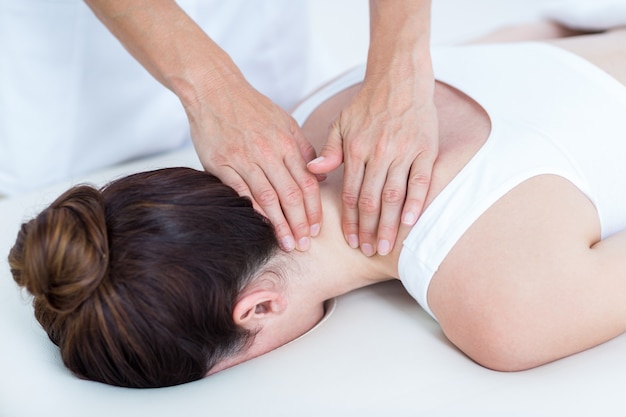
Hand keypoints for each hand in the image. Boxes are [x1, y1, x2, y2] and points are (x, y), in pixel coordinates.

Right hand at [189, 78, 321, 251]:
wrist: (214, 91)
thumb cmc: (251, 108)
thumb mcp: (285, 122)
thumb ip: (303, 150)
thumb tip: (320, 177)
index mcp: (286, 143)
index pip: (307, 183)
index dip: (314, 209)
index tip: (317, 229)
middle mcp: (268, 152)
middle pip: (290, 194)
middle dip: (300, 223)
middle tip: (305, 244)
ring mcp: (244, 158)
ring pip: (268, 197)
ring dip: (280, 224)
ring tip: (287, 244)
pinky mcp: (221, 163)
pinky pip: (240, 191)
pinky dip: (253, 210)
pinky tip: (261, 226)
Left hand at [308, 72, 437, 255]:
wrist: (399, 79)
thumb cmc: (368, 104)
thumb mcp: (341, 123)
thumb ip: (330, 150)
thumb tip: (313, 171)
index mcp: (355, 149)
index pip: (350, 194)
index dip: (350, 221)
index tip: (351, 241)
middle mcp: (378, 153)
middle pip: (370, 200)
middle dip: (368, 230)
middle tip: (368, 251)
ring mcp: (403, 152)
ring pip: (394, 195)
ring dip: (390, 224)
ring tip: (387, 246)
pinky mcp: (425, 149)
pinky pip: (421, 181)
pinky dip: (416, 202)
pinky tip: (411, 222)